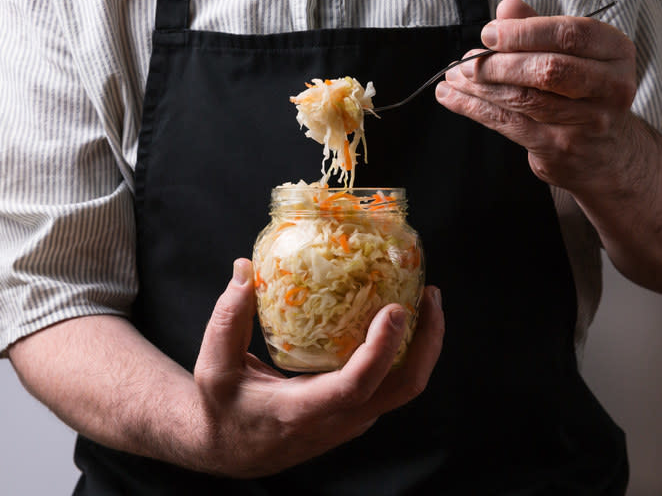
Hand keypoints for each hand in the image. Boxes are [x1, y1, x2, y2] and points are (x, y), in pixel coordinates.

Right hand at [192, 258, 443, 477]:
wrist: (232, 451)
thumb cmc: (223, 408)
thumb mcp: (214, 366)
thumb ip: (227, 318)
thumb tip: (243, 268)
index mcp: (303, 411)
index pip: (355, 385)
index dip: (381, 348)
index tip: (396, 309)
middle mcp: (338, 420)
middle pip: (402, 388)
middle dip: (427, 341)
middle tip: (430, 295)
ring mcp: (352, 420)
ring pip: (404, 387)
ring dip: (423, 344)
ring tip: (425, 300)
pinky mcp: (356, 414)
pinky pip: (392, 383)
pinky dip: (405, 352)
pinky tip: (398, 319)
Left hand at [436, 0, 636, 191]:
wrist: (604, 152)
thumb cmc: (582, 95)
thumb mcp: (572, 56)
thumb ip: (540, 31)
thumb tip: (506, 9)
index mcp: (615, 52)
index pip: (568, 35)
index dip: (523, 32)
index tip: (488, 34)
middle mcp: (609, 86)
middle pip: (547, 70)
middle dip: (498, 65)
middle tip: (465, 64)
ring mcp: (587, 121)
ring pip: (524, 99)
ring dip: (479, 88)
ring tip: (453, 79)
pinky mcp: (559, 147)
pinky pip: (509, 124)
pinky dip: (475, 109)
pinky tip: (453, 99)